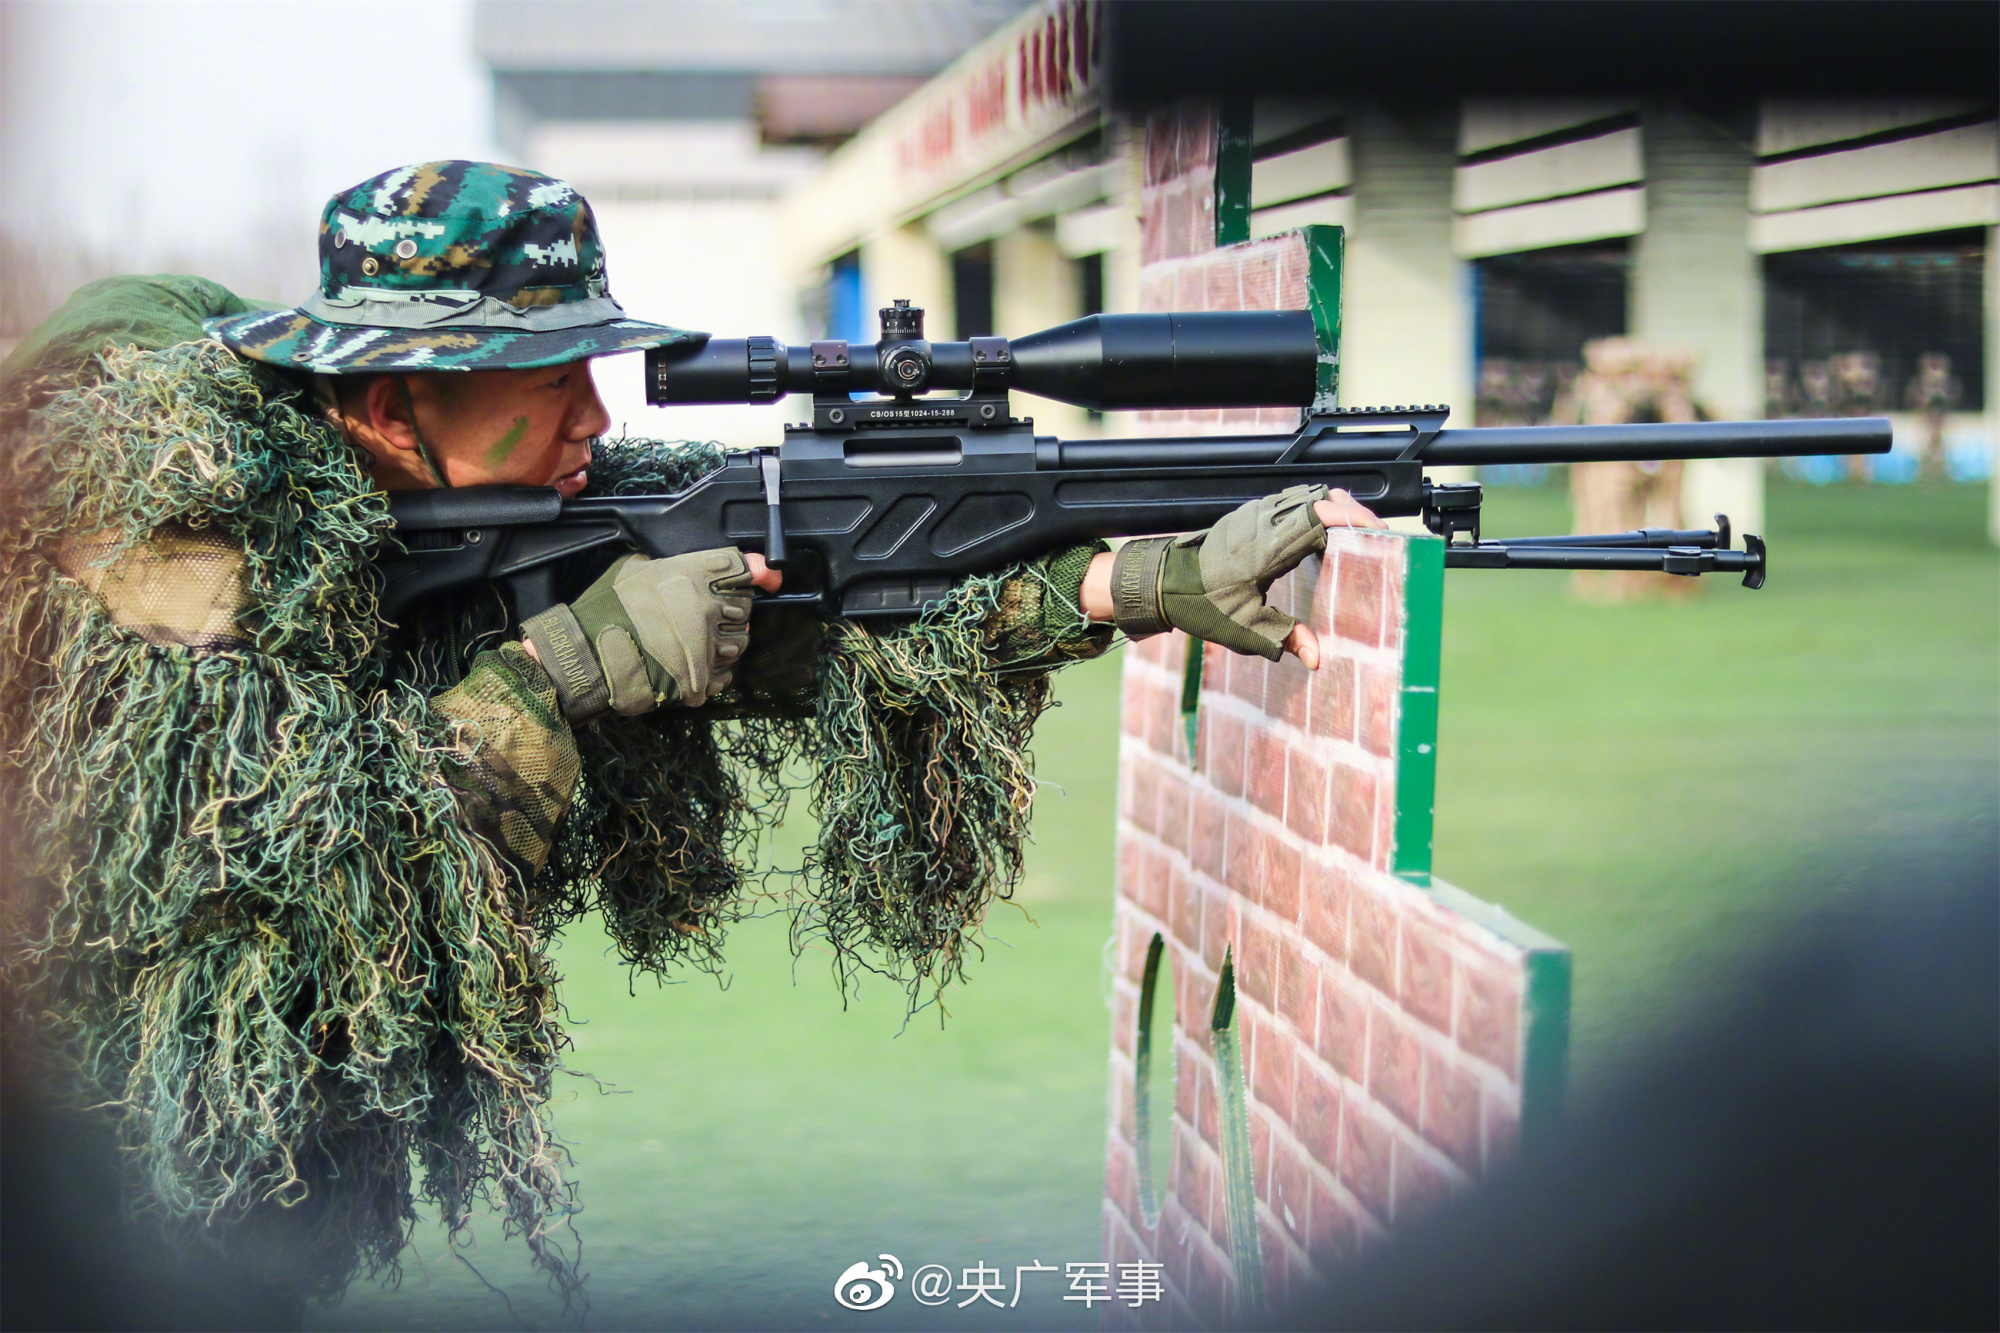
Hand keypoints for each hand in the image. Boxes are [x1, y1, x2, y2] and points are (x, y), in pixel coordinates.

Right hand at [520, 547, 780, 719]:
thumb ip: (679, 564)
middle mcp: (707, 607)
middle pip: (745, 608)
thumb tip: (711, 565)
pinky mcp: (701, 679)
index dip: (752, 574)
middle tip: (702, 617)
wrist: (586, 654)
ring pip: (740, 643)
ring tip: (694, 643)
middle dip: (730, 612)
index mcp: (694, 575)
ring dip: (724, 643)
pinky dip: (714, 672)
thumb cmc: (607, 607)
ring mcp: (706, 646)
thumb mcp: (639, 566)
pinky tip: (693, 666)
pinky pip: (726, 675)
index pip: (744, 569)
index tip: (762, 579)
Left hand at [1084, 488, 1383, 669]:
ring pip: (1306, 495)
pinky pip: (1291, 501)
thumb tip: (1318, 658)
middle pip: (1320, 498)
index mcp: (1267, 547)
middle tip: (1374, 535)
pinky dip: (1314, 509)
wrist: (1165, 583)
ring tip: (1356, 532)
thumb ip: (1285, 639)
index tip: (1376, 531)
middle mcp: (1263, 522)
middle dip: (1352, 511)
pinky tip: (1325, 532)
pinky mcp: (1250, 514)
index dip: (1351, 518)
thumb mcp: (1245, 629)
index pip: (1318, 515)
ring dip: (1333, 507)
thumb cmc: (1203, 605)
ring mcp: (1255, 513)